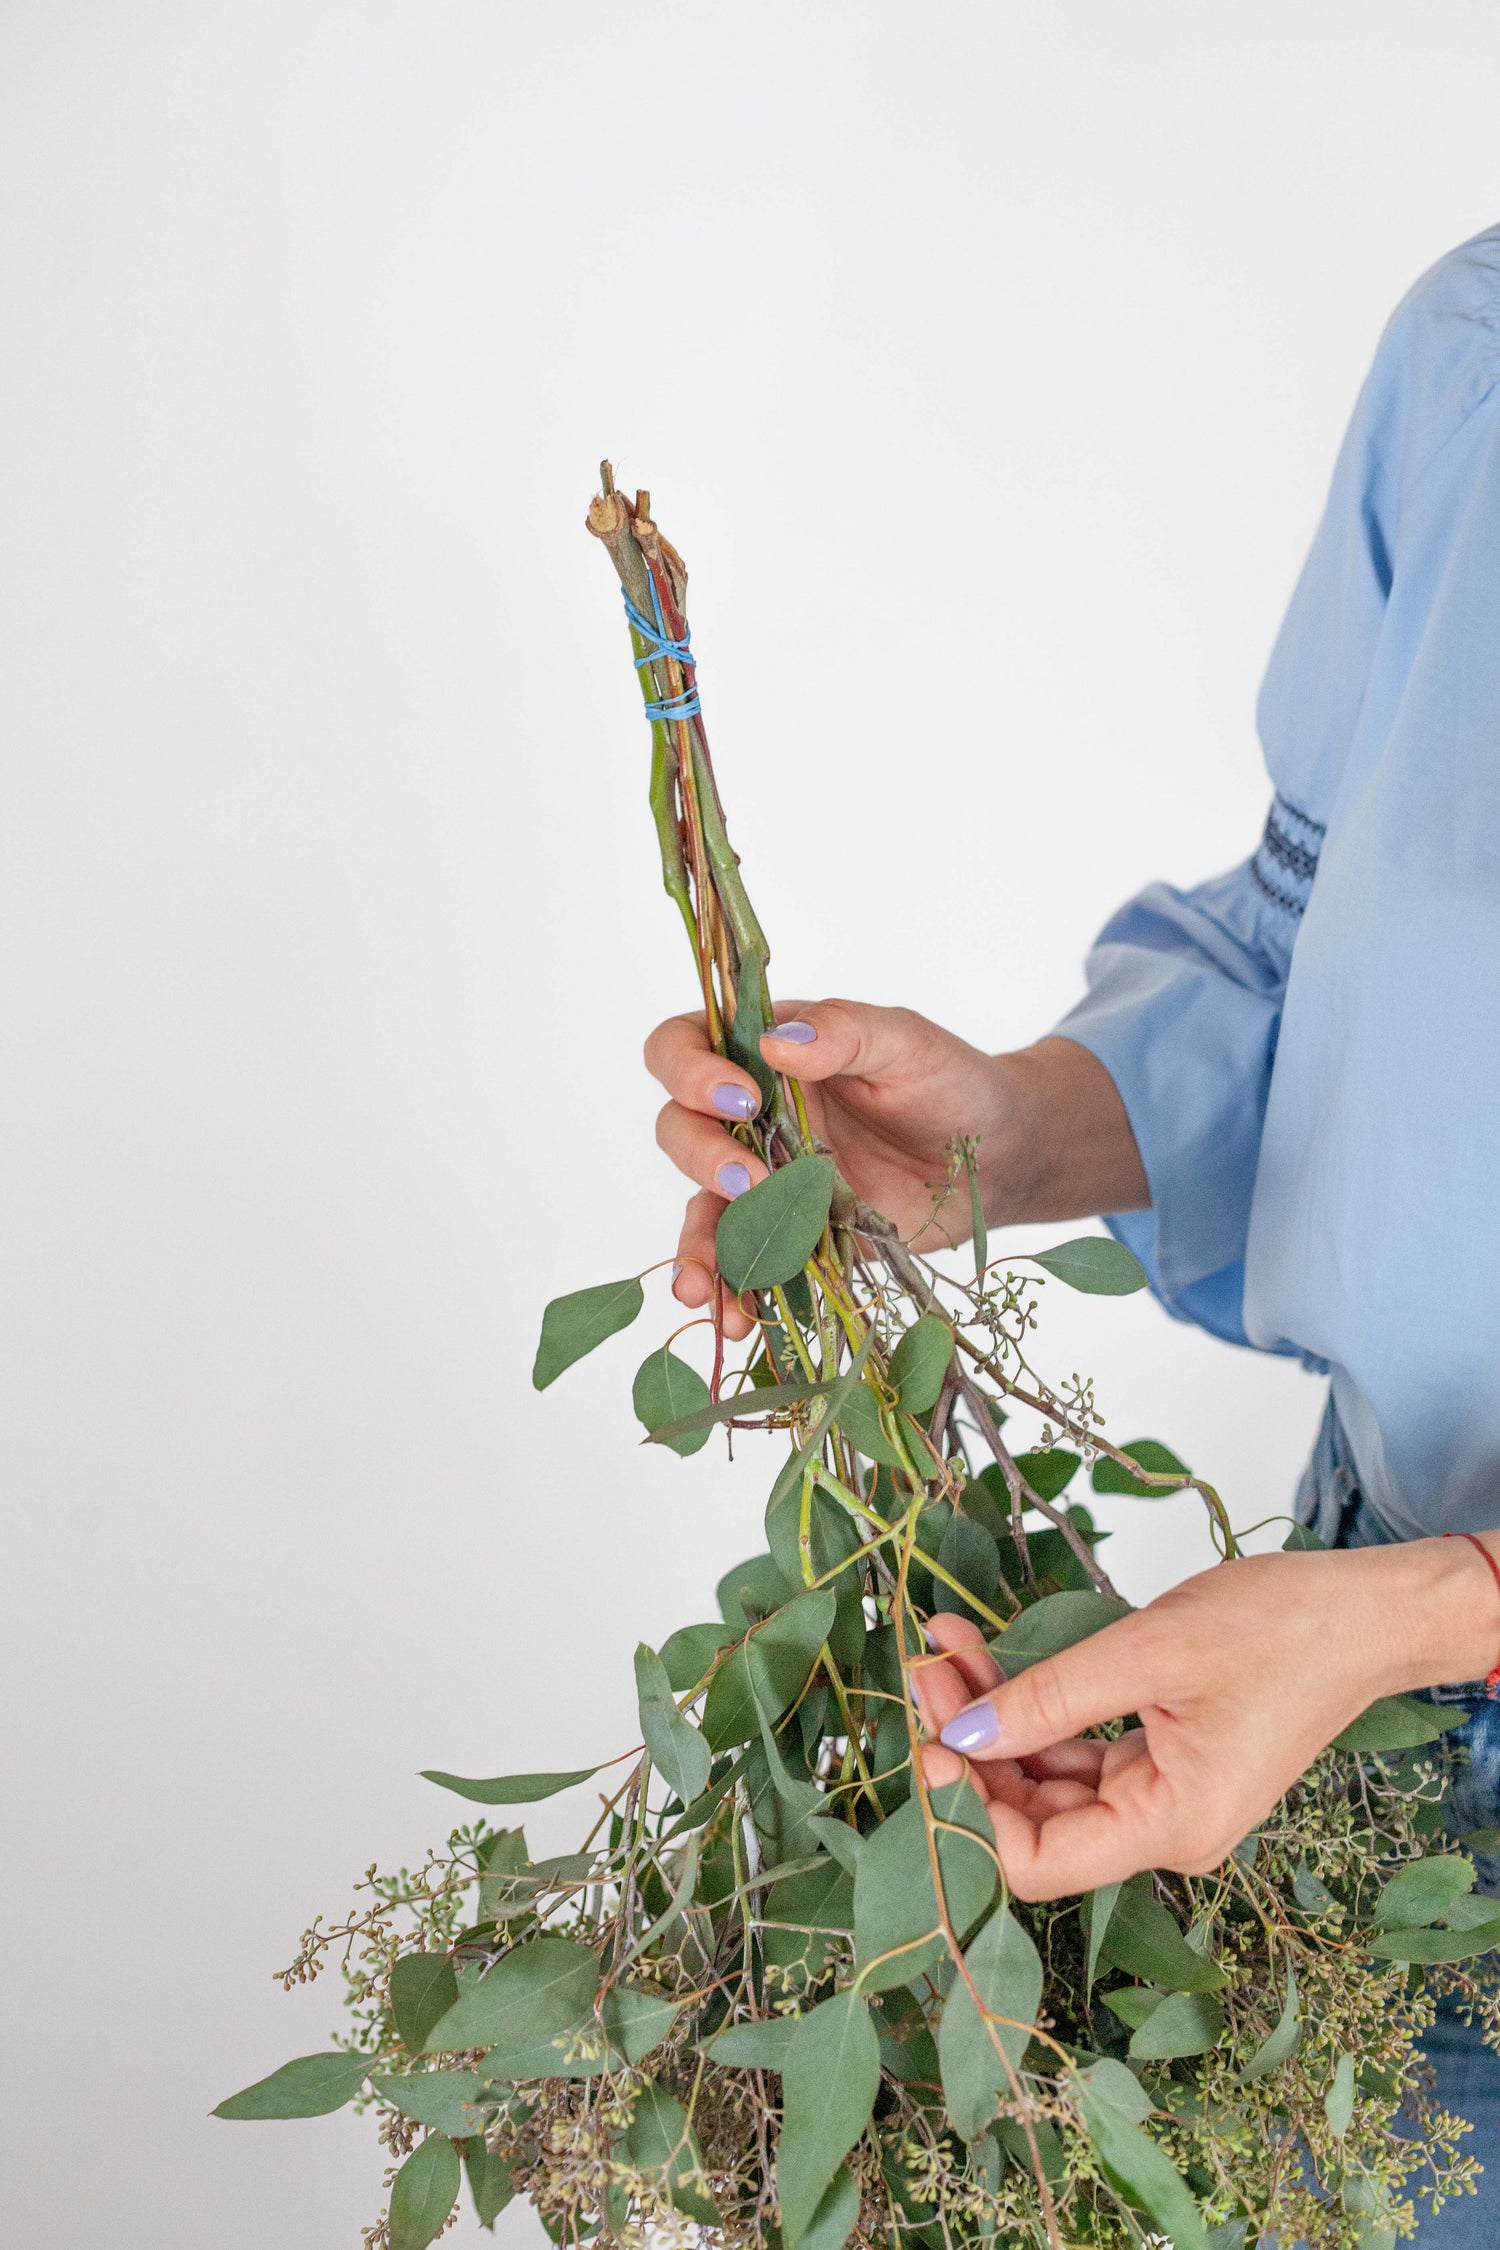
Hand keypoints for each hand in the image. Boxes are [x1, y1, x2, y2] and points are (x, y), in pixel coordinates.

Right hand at [643, 1000, 1143, 1339]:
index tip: (741, 1096)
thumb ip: (846, 1030)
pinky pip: (747, 1265)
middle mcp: (751, 1118)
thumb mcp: (906, 1042)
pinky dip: (734, 1293)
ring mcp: (767, 1182)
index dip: (688, 1070)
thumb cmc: (951, 1084)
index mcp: (765, 1055)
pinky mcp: (794, 1238)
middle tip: (749, 1181)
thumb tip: (776, 1041)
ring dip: (694, 1247)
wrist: (1000, 1159)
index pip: (683, 1046)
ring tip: (701, 1286)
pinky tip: (737, 1318)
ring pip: (701, 1209)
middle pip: (681, 1129)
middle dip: (701, 1157)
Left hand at [911, 1536, 1499, 1898]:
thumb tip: (962, 1733)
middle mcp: (1163, 1829)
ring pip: (1046, 1777)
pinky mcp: (1162, 1760)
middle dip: (969, 1746)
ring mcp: (1162, 1796)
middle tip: (924, 1672)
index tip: (927, 1742)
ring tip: (943, 1646)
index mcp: (1170, 1827)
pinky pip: (1075, 1749)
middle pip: (1032, 1819)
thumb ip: (1050, 1698)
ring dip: (991, 1715)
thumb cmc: (1281, 1629)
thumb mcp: (1149, 1652)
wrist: (1362, 1612)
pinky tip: (984, 1656)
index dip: (968, 1815)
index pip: (1035, 1864)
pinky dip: (1031, 1704)